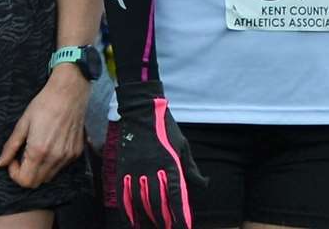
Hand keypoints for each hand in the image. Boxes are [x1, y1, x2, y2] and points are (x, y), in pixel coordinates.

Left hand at [0, 65, 86, 187]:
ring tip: (36, 148)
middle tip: (22, 155)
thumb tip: (0, 163)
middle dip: (25, 173)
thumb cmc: (43, 104)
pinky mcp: (76, 153)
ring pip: (49, 177)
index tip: (13, 159)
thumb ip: (11, 146)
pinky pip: (60, 167)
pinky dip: (51, 163)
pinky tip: (49, 144)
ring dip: (38, 169)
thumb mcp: (22, 123)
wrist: (69, 93)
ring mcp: (67, 157)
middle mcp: (54, 158)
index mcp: (38, 151)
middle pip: (36, 182)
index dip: (14, 173)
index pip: (24, 181)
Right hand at [108, 82, 204, 228]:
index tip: (184, 227)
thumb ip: (192, 169)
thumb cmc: (166, 128)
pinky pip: (124, 193)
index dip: (180, 216)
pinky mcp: (123, 167)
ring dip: (147, 219)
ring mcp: (136, 169)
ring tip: (152, 228)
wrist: (141, 111)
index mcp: (170, 164)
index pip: (176, 196)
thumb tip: (204, 184)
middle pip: (158, 203)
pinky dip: (128, 209)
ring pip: (140, 201)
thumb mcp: (184, 146)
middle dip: (164, 221)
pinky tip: (132, 220)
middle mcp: (152, 169)